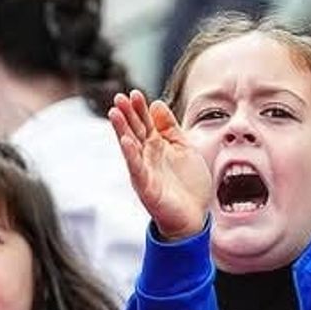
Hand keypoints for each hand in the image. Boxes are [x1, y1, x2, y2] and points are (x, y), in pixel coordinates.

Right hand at [108, 90, 211, 239]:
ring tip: (115, 113)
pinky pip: (137, 169)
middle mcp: (147, 157)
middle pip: (135, 131)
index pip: (145, 123)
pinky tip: (126, 142)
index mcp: (157, 147)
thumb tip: (156, 104)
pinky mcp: (146, 187)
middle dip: (127, 114)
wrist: (194, 216)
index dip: (140, 108)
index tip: (135, 93)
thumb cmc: (188, 184)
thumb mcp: (184, 148)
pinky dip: (131, 155)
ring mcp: (145, 171)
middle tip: (119, 97)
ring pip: (130, 147)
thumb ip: (171, 128)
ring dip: (122, 130)